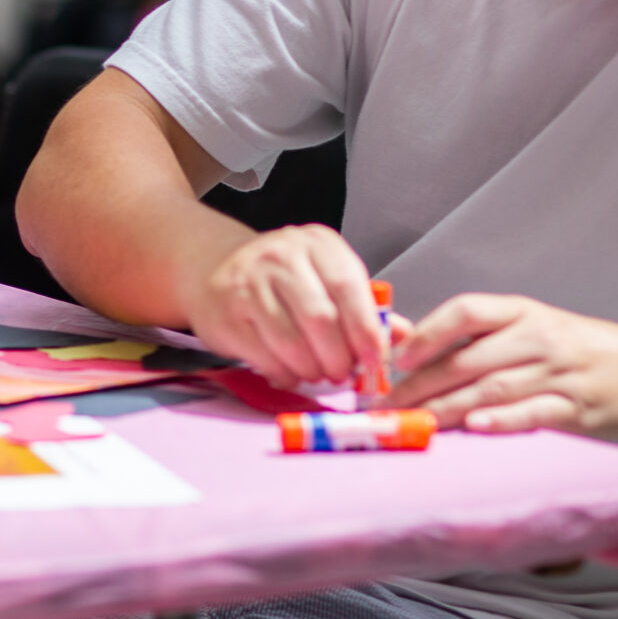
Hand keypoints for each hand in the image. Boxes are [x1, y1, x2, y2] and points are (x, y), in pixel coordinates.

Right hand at [179, 224, 385, 387]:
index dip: (366, 330)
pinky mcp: (226, 311)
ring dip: (312, 369)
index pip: (348, 286)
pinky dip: (284, 373)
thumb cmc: (283, 279)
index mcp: (317, 244)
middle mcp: (281, 256)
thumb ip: (364, 306)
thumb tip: (405, 338)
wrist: (213, 266)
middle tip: (343, 374)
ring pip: (291, 341)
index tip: (375, 360)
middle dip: (339, 357)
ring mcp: (249, 282)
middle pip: (320, 318)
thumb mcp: (325, 277)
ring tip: (318, 374)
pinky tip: (290, 373)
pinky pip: (264, 355)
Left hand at [390, 295, 617, 441]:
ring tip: (413, 422)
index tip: (396, 358)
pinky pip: (532, 414)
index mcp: (523, 312)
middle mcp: (539, 338)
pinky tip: (472, 427)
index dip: (428, 333)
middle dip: (421, 385)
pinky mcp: (577, 409)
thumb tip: (407, 343)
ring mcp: (559, 374)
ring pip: (491, 389)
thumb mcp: (532, 327)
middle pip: (469, 359)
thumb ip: (477, 336)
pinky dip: (500, 421)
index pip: (468, 311)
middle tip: (387, 406)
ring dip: (446, 408)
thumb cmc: (577, 349)